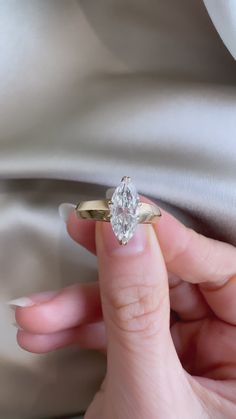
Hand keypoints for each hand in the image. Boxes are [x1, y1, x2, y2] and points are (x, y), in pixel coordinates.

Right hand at [11, 197, 235, 417]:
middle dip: (115, 267)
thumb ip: (136, 309)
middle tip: (84, 232)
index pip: (224, 270)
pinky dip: (82, 329)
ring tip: (40, 313)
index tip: (126, 214)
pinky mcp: (159, 360)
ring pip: (140, 303)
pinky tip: (50, 331)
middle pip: (175, 280)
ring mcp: (195, 354)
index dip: (171, 238)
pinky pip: (123, 328)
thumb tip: (126, 235)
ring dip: (82, 306)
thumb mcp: (149, 393)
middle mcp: (234, 350)